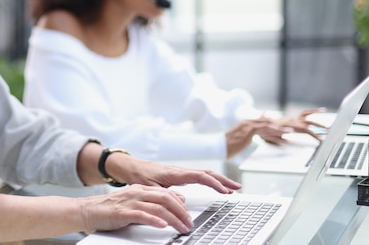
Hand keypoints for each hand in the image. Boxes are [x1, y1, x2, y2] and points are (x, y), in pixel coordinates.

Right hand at [78, 184, 192, 233]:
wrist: (87, 210)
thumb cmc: (110, 209)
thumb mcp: (133, 202)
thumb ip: (150, 201)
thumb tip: (171, 204)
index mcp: (140, 189)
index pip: (166, 193)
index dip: (180, 204)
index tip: (188, 215)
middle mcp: (137, 192)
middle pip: (166, 198)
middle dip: (181, 211)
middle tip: (189, 223)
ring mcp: (130, 202)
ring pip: (158, 208)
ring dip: (173, 219)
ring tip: (182, 227)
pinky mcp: (122, 213)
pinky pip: (142, 215)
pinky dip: (154, 220)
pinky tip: (163, 226)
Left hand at [106, 154, 241, 193]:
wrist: (130, 167)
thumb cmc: (138, 175)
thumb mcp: (148, 187)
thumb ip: (163, 194)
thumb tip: (180, 201)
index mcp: (175, 173)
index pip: (200, 176)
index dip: (214, 183)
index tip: (225, 191)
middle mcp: (180, 170)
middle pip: (207, 173)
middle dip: (223, 180)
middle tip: (237, 188)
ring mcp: (180, 172)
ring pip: (204, 174)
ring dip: (219, 180)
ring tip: (232, 188)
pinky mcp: (179, 175)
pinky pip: (199, 176)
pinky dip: (211, 181)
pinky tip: (216, 187)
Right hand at [226, 108, 327, 157]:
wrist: (218, 146)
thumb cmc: (228, 145)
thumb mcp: (240, 139)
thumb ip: (248, 135)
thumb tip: (252, 136)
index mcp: (248, 123)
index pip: (265, 123)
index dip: (276, 125)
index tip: (287, 128)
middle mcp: (249, 122)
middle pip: (269, 121)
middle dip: (281, 124)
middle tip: (294, 126)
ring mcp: (249, 125)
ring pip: (268, 125)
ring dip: (281, 128)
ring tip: (293, 130)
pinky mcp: (248, 130)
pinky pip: (265, 130)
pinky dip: (275, 132)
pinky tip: (283, 135)